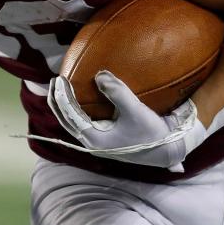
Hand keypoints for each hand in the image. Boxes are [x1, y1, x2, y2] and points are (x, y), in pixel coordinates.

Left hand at [47, 71, 206, 170]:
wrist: (168, 150)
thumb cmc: (152, 134)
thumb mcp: (135, 111)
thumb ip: (117, 92)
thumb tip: (99, 74)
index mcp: (94, 139)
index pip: (69, 116)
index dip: (61, 97)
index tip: (59, 79)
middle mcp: (92, 141)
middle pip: (66, 120)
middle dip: (57, 100)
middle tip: (55, 79)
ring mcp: (97, 140)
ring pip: (73, 121)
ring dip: (65, 104)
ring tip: (62, 86)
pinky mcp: (104, 135)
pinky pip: (84, 120)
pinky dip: (78, 108)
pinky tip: (80, 94)